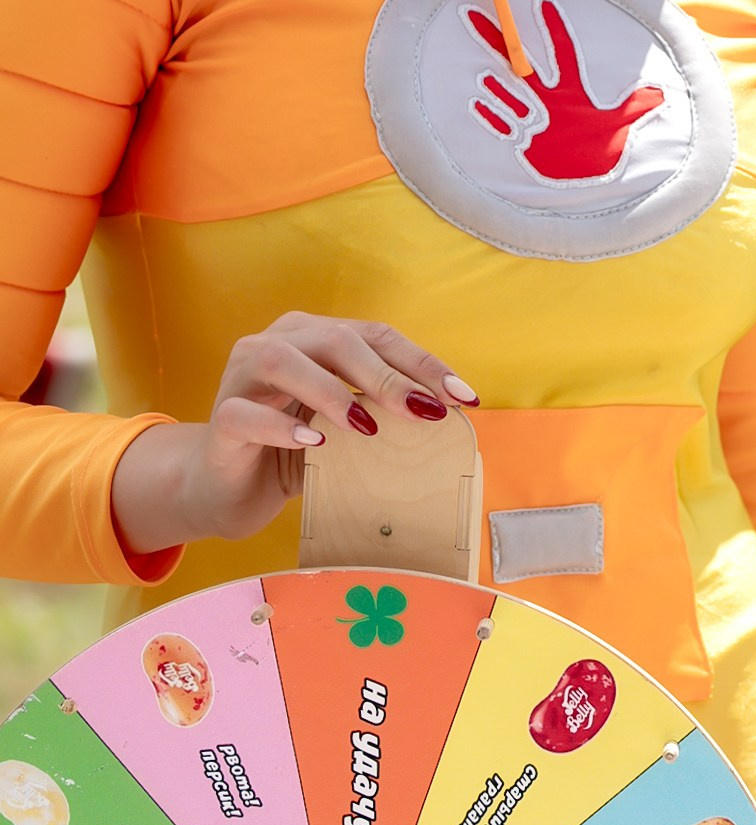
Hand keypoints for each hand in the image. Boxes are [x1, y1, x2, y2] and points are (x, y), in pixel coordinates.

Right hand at [110, 313, 477, 559]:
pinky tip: (314, 441)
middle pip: (336, 341)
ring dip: (330, 391)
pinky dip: (282, 425)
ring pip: (282, 360)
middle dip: (386, 377)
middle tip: (424, 412)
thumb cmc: (300, 451)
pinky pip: (247, 413)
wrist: (232, 488)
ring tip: (366, 425)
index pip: (378, 338)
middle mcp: (278, 343)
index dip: (423, 363)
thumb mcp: (351, 431)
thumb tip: (448, 417)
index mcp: (316, 336)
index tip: (464, 397)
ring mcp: (242, 376)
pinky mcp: (221, 418)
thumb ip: (386, 414)